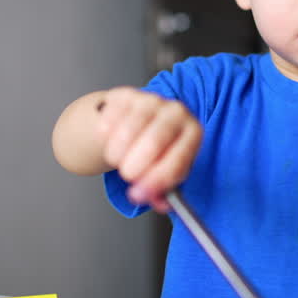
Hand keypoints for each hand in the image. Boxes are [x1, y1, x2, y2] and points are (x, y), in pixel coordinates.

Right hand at [96, 87, 200, 211]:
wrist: (143, 119)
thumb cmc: (161, 149)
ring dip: (117, 152)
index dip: (158, 178)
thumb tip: (158, 203)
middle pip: (155, 139)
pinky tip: (111, 140)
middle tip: (128, 177)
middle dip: (136, 166)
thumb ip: (164, 190)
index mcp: (193, 133)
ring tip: (118, 159)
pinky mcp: (126, 94)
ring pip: (129, 129)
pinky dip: (105, 135)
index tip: (139, 194)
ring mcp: (151, 100)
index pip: (179, 157)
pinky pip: (110, 117)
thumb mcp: (168, 170)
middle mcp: (176, 112)